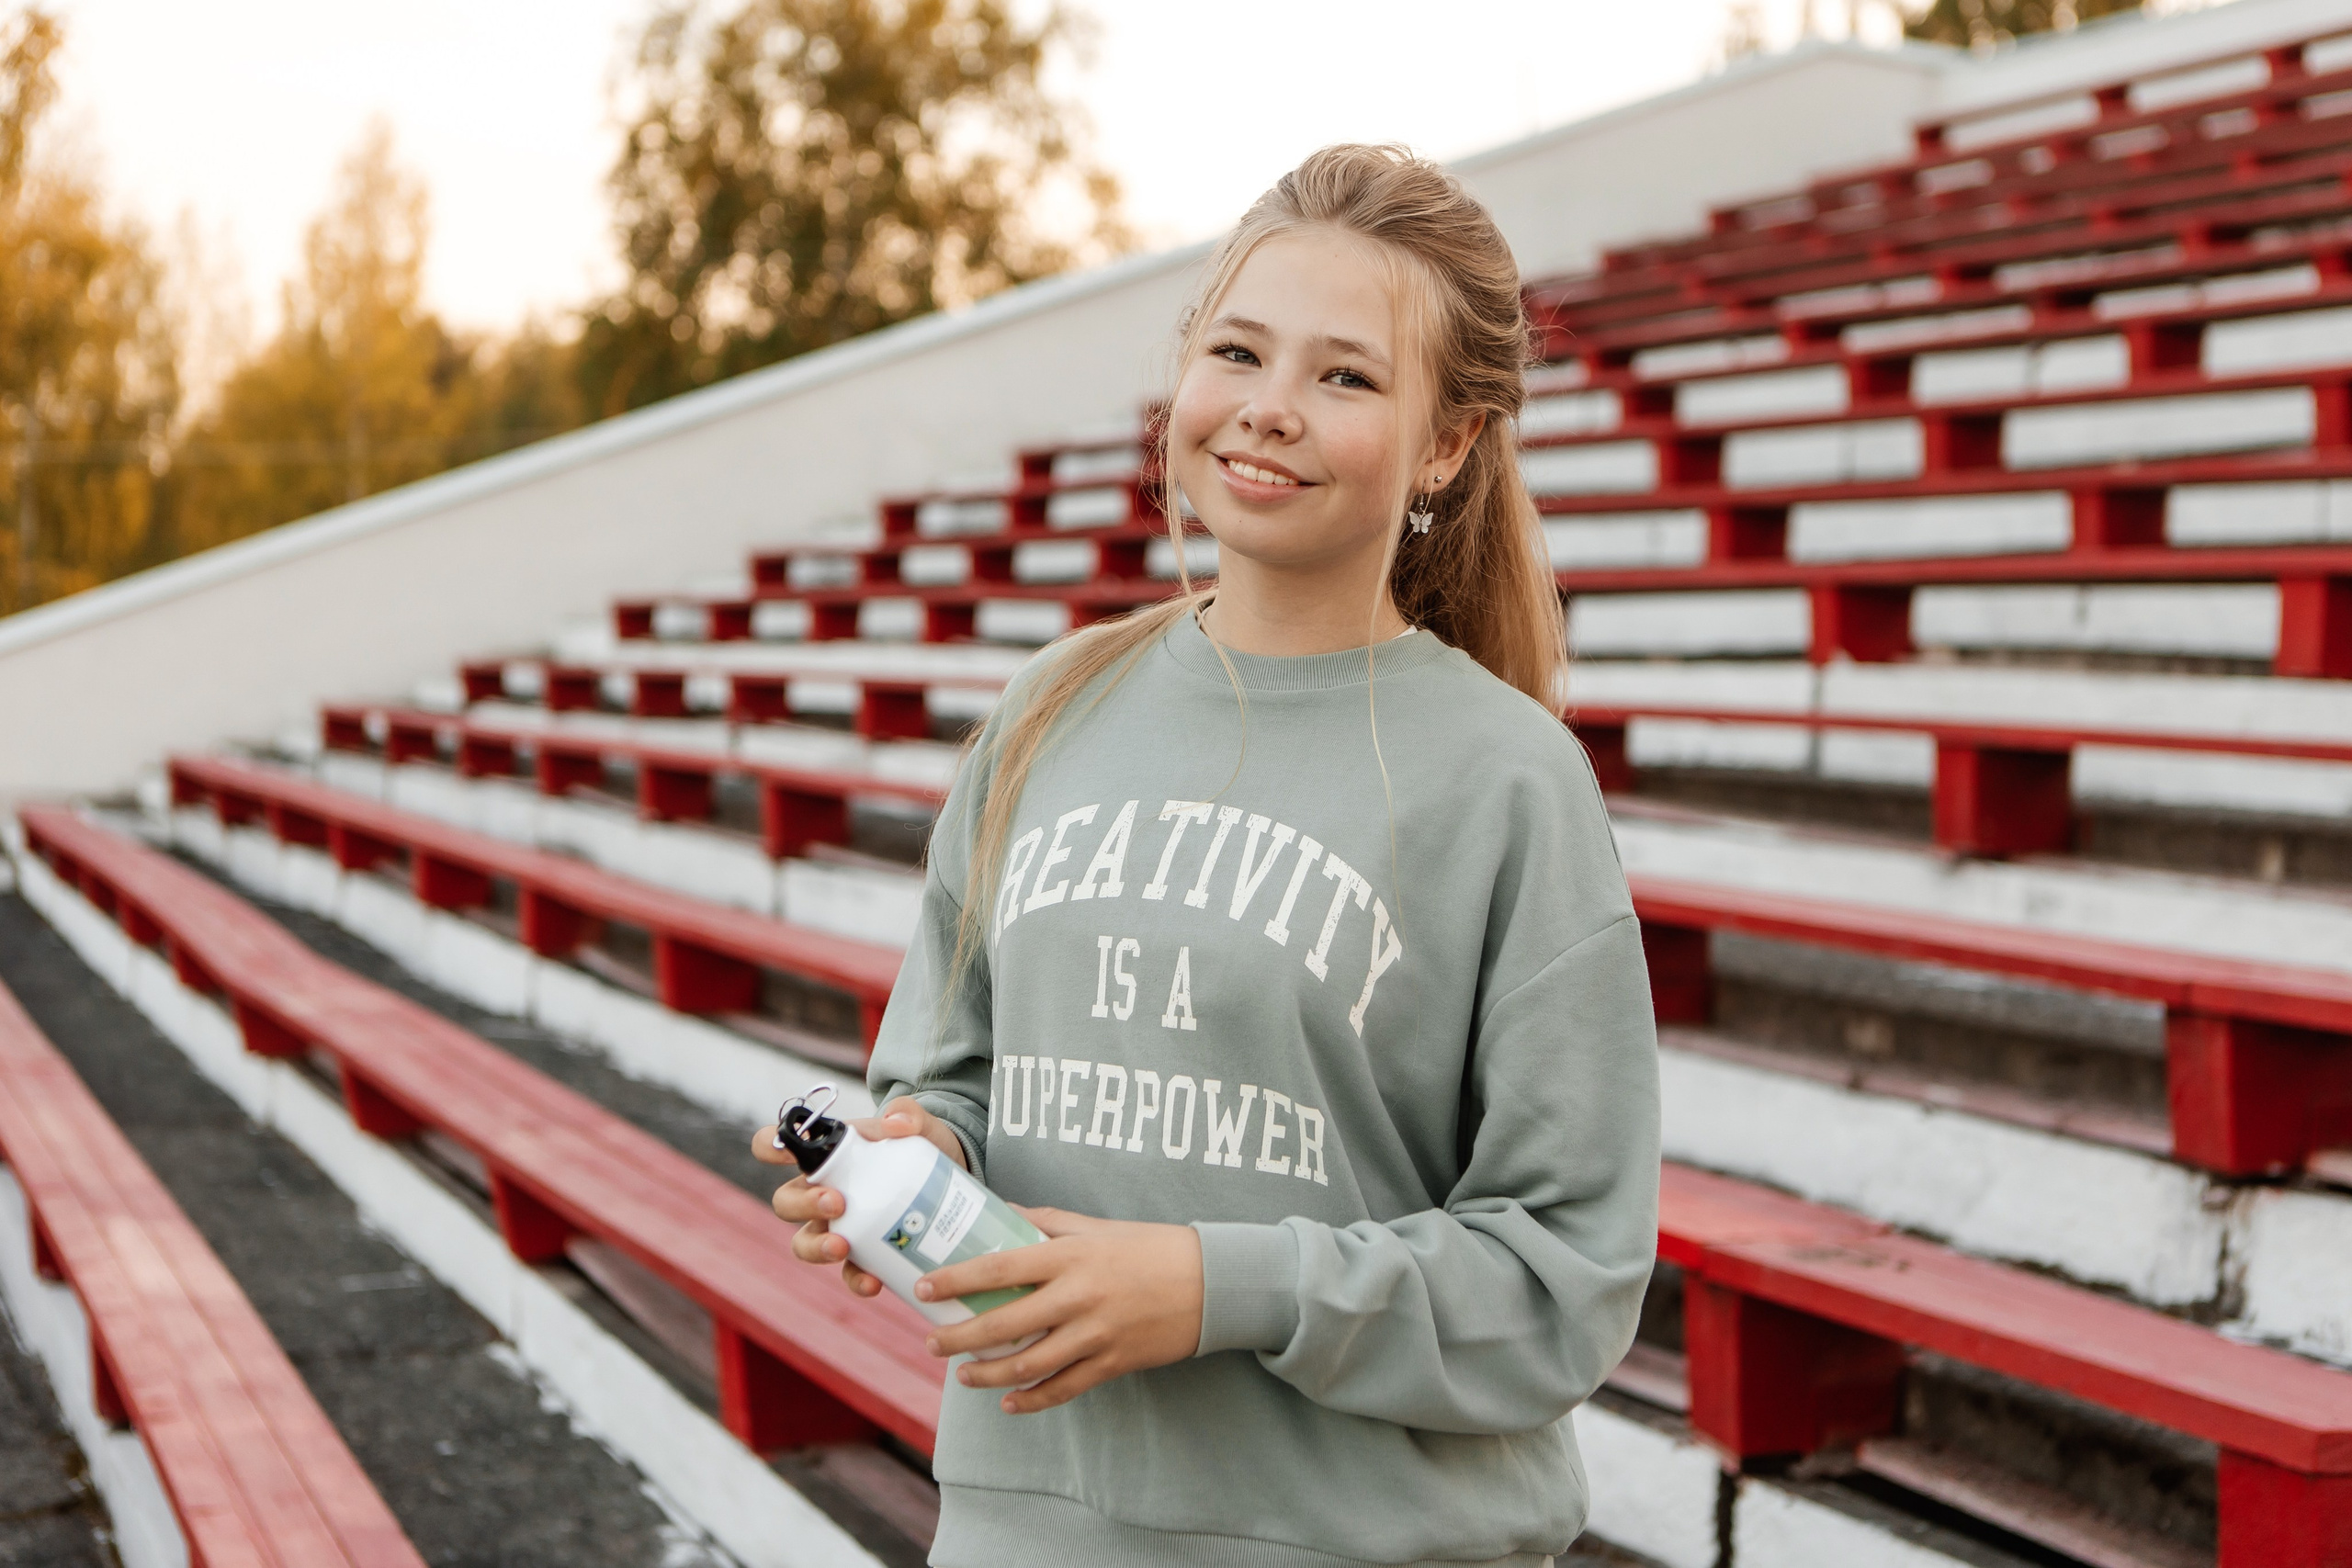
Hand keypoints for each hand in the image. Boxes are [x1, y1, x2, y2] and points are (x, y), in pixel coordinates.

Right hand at [752, 1097, 967, 1299]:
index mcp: (826, 1154)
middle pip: (785, 1202)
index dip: (769, 1146)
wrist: (955, 1174)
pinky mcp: (865, 1254)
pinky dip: (857, 1280)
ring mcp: (839, 1226)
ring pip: (804, 1243)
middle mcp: (821, 1192)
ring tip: (841, 1247)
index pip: (777, 1145)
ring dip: (816, 1248)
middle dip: (803, 1205)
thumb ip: (909, 1114)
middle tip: (836, 1202)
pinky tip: (874, 1281)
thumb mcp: (921, 1125)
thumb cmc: (924, 1145)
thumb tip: (896, 1122)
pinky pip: (849, 1274)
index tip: (785, 1154)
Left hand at [916, 1209, 1203, 1414]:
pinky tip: (1009, 1403)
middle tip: (931, 1342)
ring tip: (964, 1374)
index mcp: (1071, 1256)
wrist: (1211, 1281)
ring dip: (989, 1374)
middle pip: (1005, 1324)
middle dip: (960, 1337)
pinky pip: (1064, 1389)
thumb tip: (1004, 1214)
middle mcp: (1079, 1296)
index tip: (923, 1288)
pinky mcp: (1114, 1362)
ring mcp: (1096, 1334)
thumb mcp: (1097, 1226)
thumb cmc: (1150, 1247)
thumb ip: (1047, 1222)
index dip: (957, 1280)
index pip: (1000, 1267)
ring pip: (1029, 1364)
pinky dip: (1032, 1400)